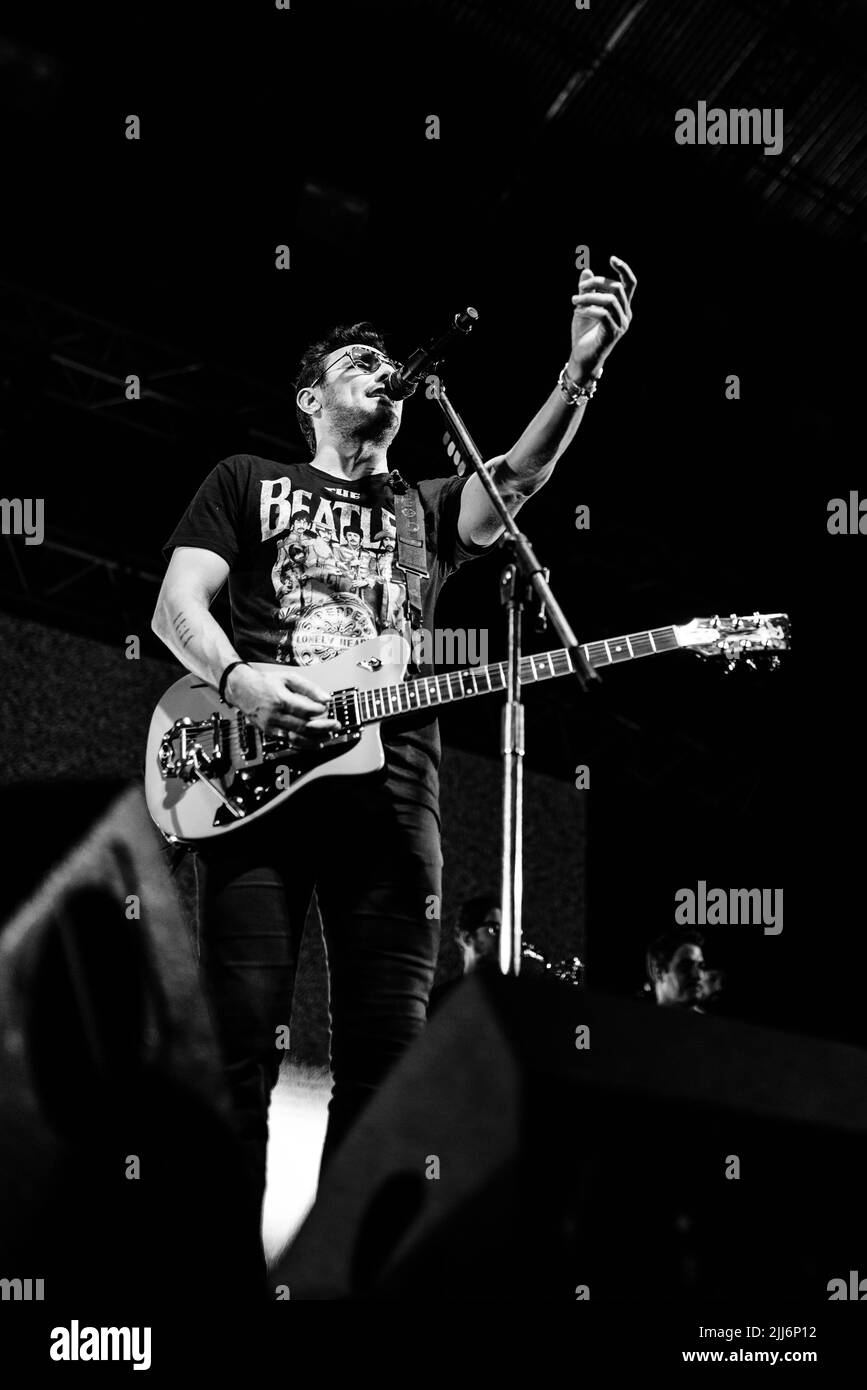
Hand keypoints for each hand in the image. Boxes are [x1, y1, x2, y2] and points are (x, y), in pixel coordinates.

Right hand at [225, 661, 340, 743]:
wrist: (242, 690)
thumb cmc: (266, 682)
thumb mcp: (288, 678)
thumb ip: (308, 687)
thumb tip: (326, 698)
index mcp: (280, 699)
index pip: (304, 710)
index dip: (319, 711)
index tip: (327, 708)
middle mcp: (275, 715)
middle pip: (303, 726)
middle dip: (322, 727)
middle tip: (335, 726)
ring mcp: (271, 726)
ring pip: (296, 738)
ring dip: (315, 740)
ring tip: (328, 737)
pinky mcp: (269, 732)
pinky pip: (288, 741)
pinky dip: (303, 744)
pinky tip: (314, 743)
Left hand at [569, 254, 636, 379]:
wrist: (582, 358)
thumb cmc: (584, 333)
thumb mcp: (583, 307)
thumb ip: (587, 290)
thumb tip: (586, 270)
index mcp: (622, 307)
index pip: (629, 284)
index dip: (624, 269)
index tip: (612, 259)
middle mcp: (626, 314)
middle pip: (617, 288)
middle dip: (597, 283)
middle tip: (579, 288)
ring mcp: (621, 325)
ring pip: (609, 300)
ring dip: (589, 297)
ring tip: (574, 301)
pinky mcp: (613, 334)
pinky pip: (604, 315)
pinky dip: (589, 310)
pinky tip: (578, 312)